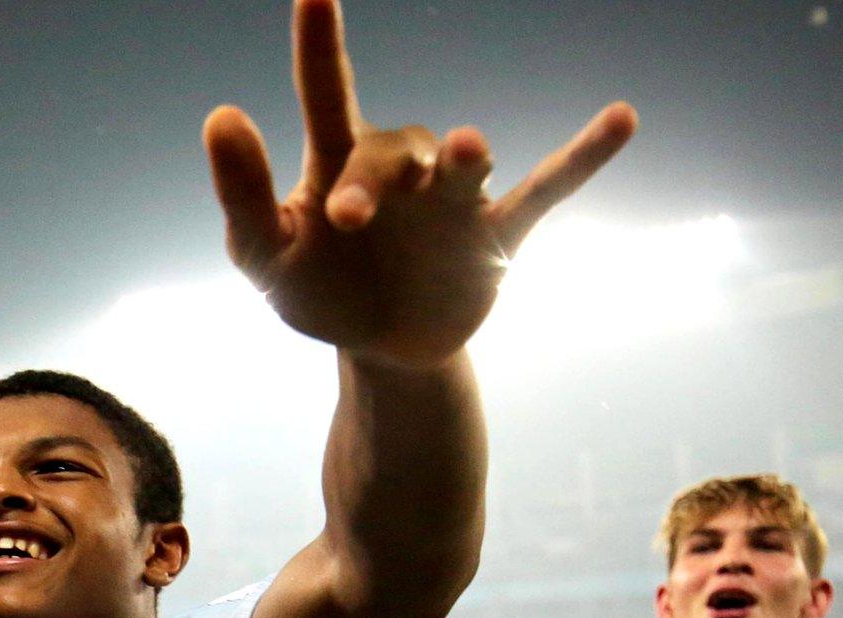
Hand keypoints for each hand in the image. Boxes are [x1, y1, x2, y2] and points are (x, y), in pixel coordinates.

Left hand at [204, 0, 636, 367]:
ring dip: (465, 159)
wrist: (381, 349)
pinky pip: (548, 190)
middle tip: (348, 220)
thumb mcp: (263, 254)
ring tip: (469, 149)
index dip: (321, 42)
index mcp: (338, 163)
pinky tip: (622, 118)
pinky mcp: (496, 237)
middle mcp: (402, 169)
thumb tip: (221, 115)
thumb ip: (242, 193)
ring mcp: (454, 200)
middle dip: (371, 184)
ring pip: (463, 166)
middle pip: (390, 153)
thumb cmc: (316, 289)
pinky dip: (582, 159)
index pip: (327, 91)